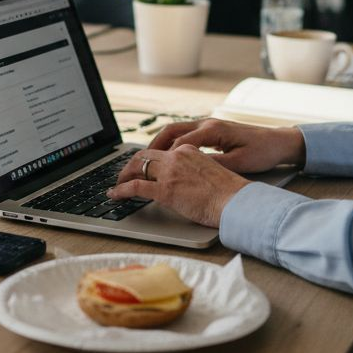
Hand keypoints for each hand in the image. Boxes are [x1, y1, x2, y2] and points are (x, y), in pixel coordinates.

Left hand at [108, 145, 249, 227]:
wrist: (237, 202)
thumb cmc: (229, 193)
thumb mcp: (210, 172)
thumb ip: (194, 170)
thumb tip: (183, 181)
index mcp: (189, 150)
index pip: (160, 150)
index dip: (147, 159)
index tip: (140, 167)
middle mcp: (177, 156)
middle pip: (144, 155)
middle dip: (130, 165)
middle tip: (123, 176)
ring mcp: (170, 172)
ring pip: (136, 167)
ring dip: (123, 177)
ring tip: (116, 186)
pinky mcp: (166, 189)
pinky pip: (135, 186)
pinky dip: (121, 190)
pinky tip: (115, 195)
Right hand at [147, 118, 304, 173]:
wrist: (280, 141)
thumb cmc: (263, 152)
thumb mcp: (239, 162)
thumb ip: (214, 163)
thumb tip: (191, 168)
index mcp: (213, 130)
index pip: (179, 143)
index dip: (162, 157)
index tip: (149, 170)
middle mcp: (208, 123)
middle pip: (171, 130)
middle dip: (152, 146)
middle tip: (138, 162)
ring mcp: (209, 124)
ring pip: (176, 130)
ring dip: (160, 142)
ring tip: (147, 158)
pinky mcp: (212, 129)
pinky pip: (184, 133)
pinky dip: (171, 142)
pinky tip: (167, 155)